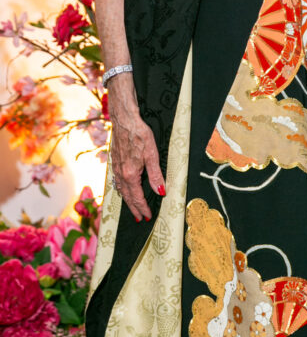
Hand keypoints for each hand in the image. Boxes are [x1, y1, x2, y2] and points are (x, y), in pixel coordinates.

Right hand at [107, 72, 164, 220]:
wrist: (124, 119)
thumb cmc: (139, 133)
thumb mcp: (152, 153)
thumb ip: (155, 175)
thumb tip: (161, 192)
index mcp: (130, 174)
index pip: (137, 196)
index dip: (143, 207)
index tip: (147, 216)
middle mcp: (121, 173)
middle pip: (127, 196)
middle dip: (134, 208)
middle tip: (139, 218)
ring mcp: (116, 167)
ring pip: (121, 189)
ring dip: (127, 200)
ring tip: (132, 207)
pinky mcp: (114, 161)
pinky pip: (117, 181)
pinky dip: (122, 189)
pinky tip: (124, 188)